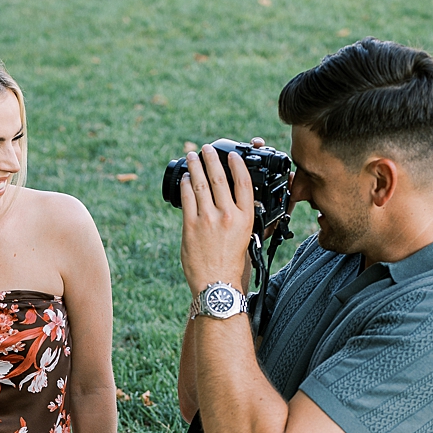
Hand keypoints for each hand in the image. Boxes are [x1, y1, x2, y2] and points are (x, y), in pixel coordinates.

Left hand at [179, 144, 259, 294]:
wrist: (217, 284)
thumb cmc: (234, 266)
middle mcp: (228, 216)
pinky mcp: (190, 225)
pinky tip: (185, 178)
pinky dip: (185, 184)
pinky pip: (187, 198)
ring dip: (195, 166)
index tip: (231, 155)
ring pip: (200, 184)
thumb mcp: (248, 240)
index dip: (237, 165)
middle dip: (211, 159)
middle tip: (206, 148)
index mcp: (246, 219)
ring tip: (191, 155)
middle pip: (219, 179)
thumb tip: (243, 206)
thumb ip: (245, 221)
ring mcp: (207, 219)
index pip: (243, 183)